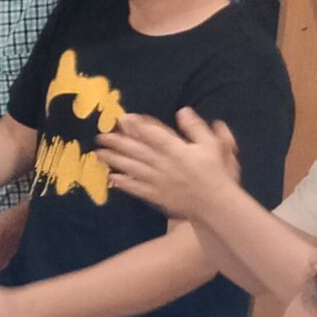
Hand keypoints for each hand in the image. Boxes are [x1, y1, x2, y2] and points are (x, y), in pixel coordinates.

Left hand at [99, 109, 244, 220]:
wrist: (217, 205)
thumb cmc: (217, 174)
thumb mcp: (214, 146)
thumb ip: (197, 129)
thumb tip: (183, 111)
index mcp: (178, 151)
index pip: (154, 135)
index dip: (137, 126)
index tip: (123, 119)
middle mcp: (164, 165)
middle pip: (137, 151)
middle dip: (117, 143)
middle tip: (100, 136)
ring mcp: (158, 181)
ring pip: (132, 168)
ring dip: (114, 160)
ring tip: (99, 153)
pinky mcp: (156, 196)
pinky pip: (136, 188)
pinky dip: (123, 182)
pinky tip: (111, 177)